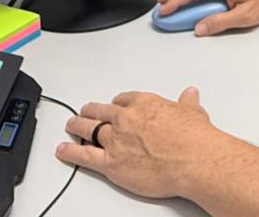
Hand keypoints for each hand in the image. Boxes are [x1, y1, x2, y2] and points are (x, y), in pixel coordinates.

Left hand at [58, 87, 219, 198]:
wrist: (192, 160)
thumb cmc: (194, 138)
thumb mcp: (193, 112)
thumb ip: (187, 103)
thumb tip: (190, 95)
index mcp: (144, 104)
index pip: (124, 99)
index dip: (117, 103)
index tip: (115, 105)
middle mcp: (126, 119)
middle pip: (101, 112)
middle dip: (91, 111)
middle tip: (85, 111)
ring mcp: (115, 141)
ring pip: (89, 129)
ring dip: (77, 126)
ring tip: (71, 125)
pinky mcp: (110, 163)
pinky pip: (84, 155)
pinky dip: (71, 152)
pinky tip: (63, 150)